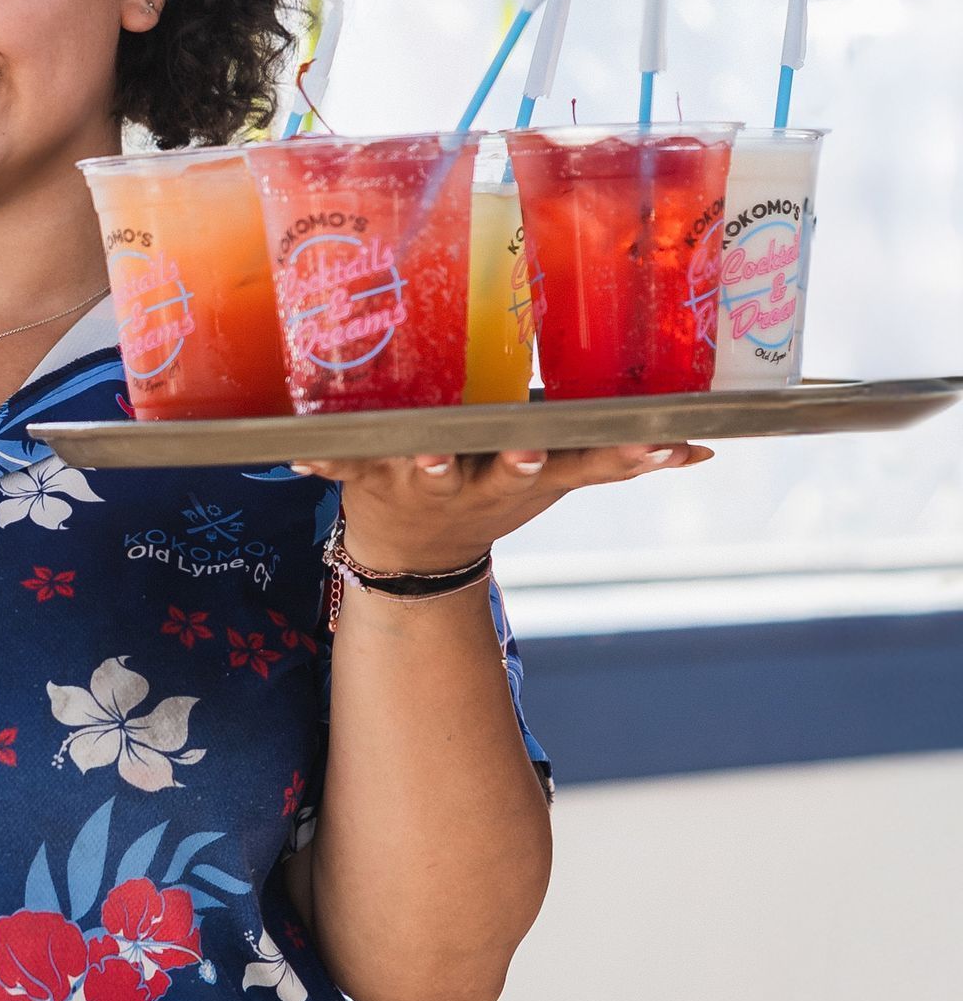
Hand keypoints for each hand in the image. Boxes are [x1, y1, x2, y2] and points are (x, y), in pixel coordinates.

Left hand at [293, 440, 710, 572]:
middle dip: (514, 462)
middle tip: (524, 450)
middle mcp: (478, 481)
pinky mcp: (368, 477)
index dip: (616, 457)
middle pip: (500, 471)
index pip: (575, 465)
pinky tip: (297, 456)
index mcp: (524, 475)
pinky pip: (340, 467)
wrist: (416, 558)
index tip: (649, 444)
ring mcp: (422, 481)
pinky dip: (319, 462)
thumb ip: (619, 457)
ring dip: (422, 465)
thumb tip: (704, 442)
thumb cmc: (493, 491)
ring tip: (423, 456)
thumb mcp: (557, 480)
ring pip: (424, 467)